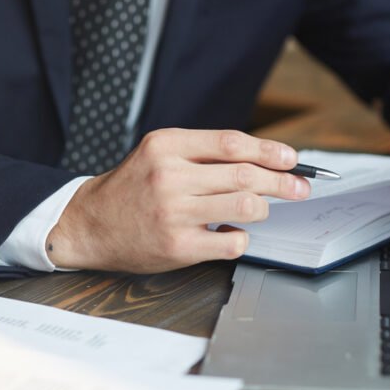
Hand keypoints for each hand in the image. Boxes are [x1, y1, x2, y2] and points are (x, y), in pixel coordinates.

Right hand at [45, 129, 309, 272]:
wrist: (89, 224)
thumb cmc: (133, 188)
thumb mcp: (159, 154)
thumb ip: (203, 153)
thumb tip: (263, 159)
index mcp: (166, 146)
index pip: (232, 143)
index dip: (269, 150)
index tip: (291, 159)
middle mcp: (169, 176)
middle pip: (246, 175)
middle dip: (282, 182)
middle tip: (300, 188)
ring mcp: (173, 213)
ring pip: (245, 207)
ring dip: (263, 208)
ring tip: (260, 209)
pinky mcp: (177, 246)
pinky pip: (231, 241)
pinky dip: (241, 237)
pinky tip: (232, 232)